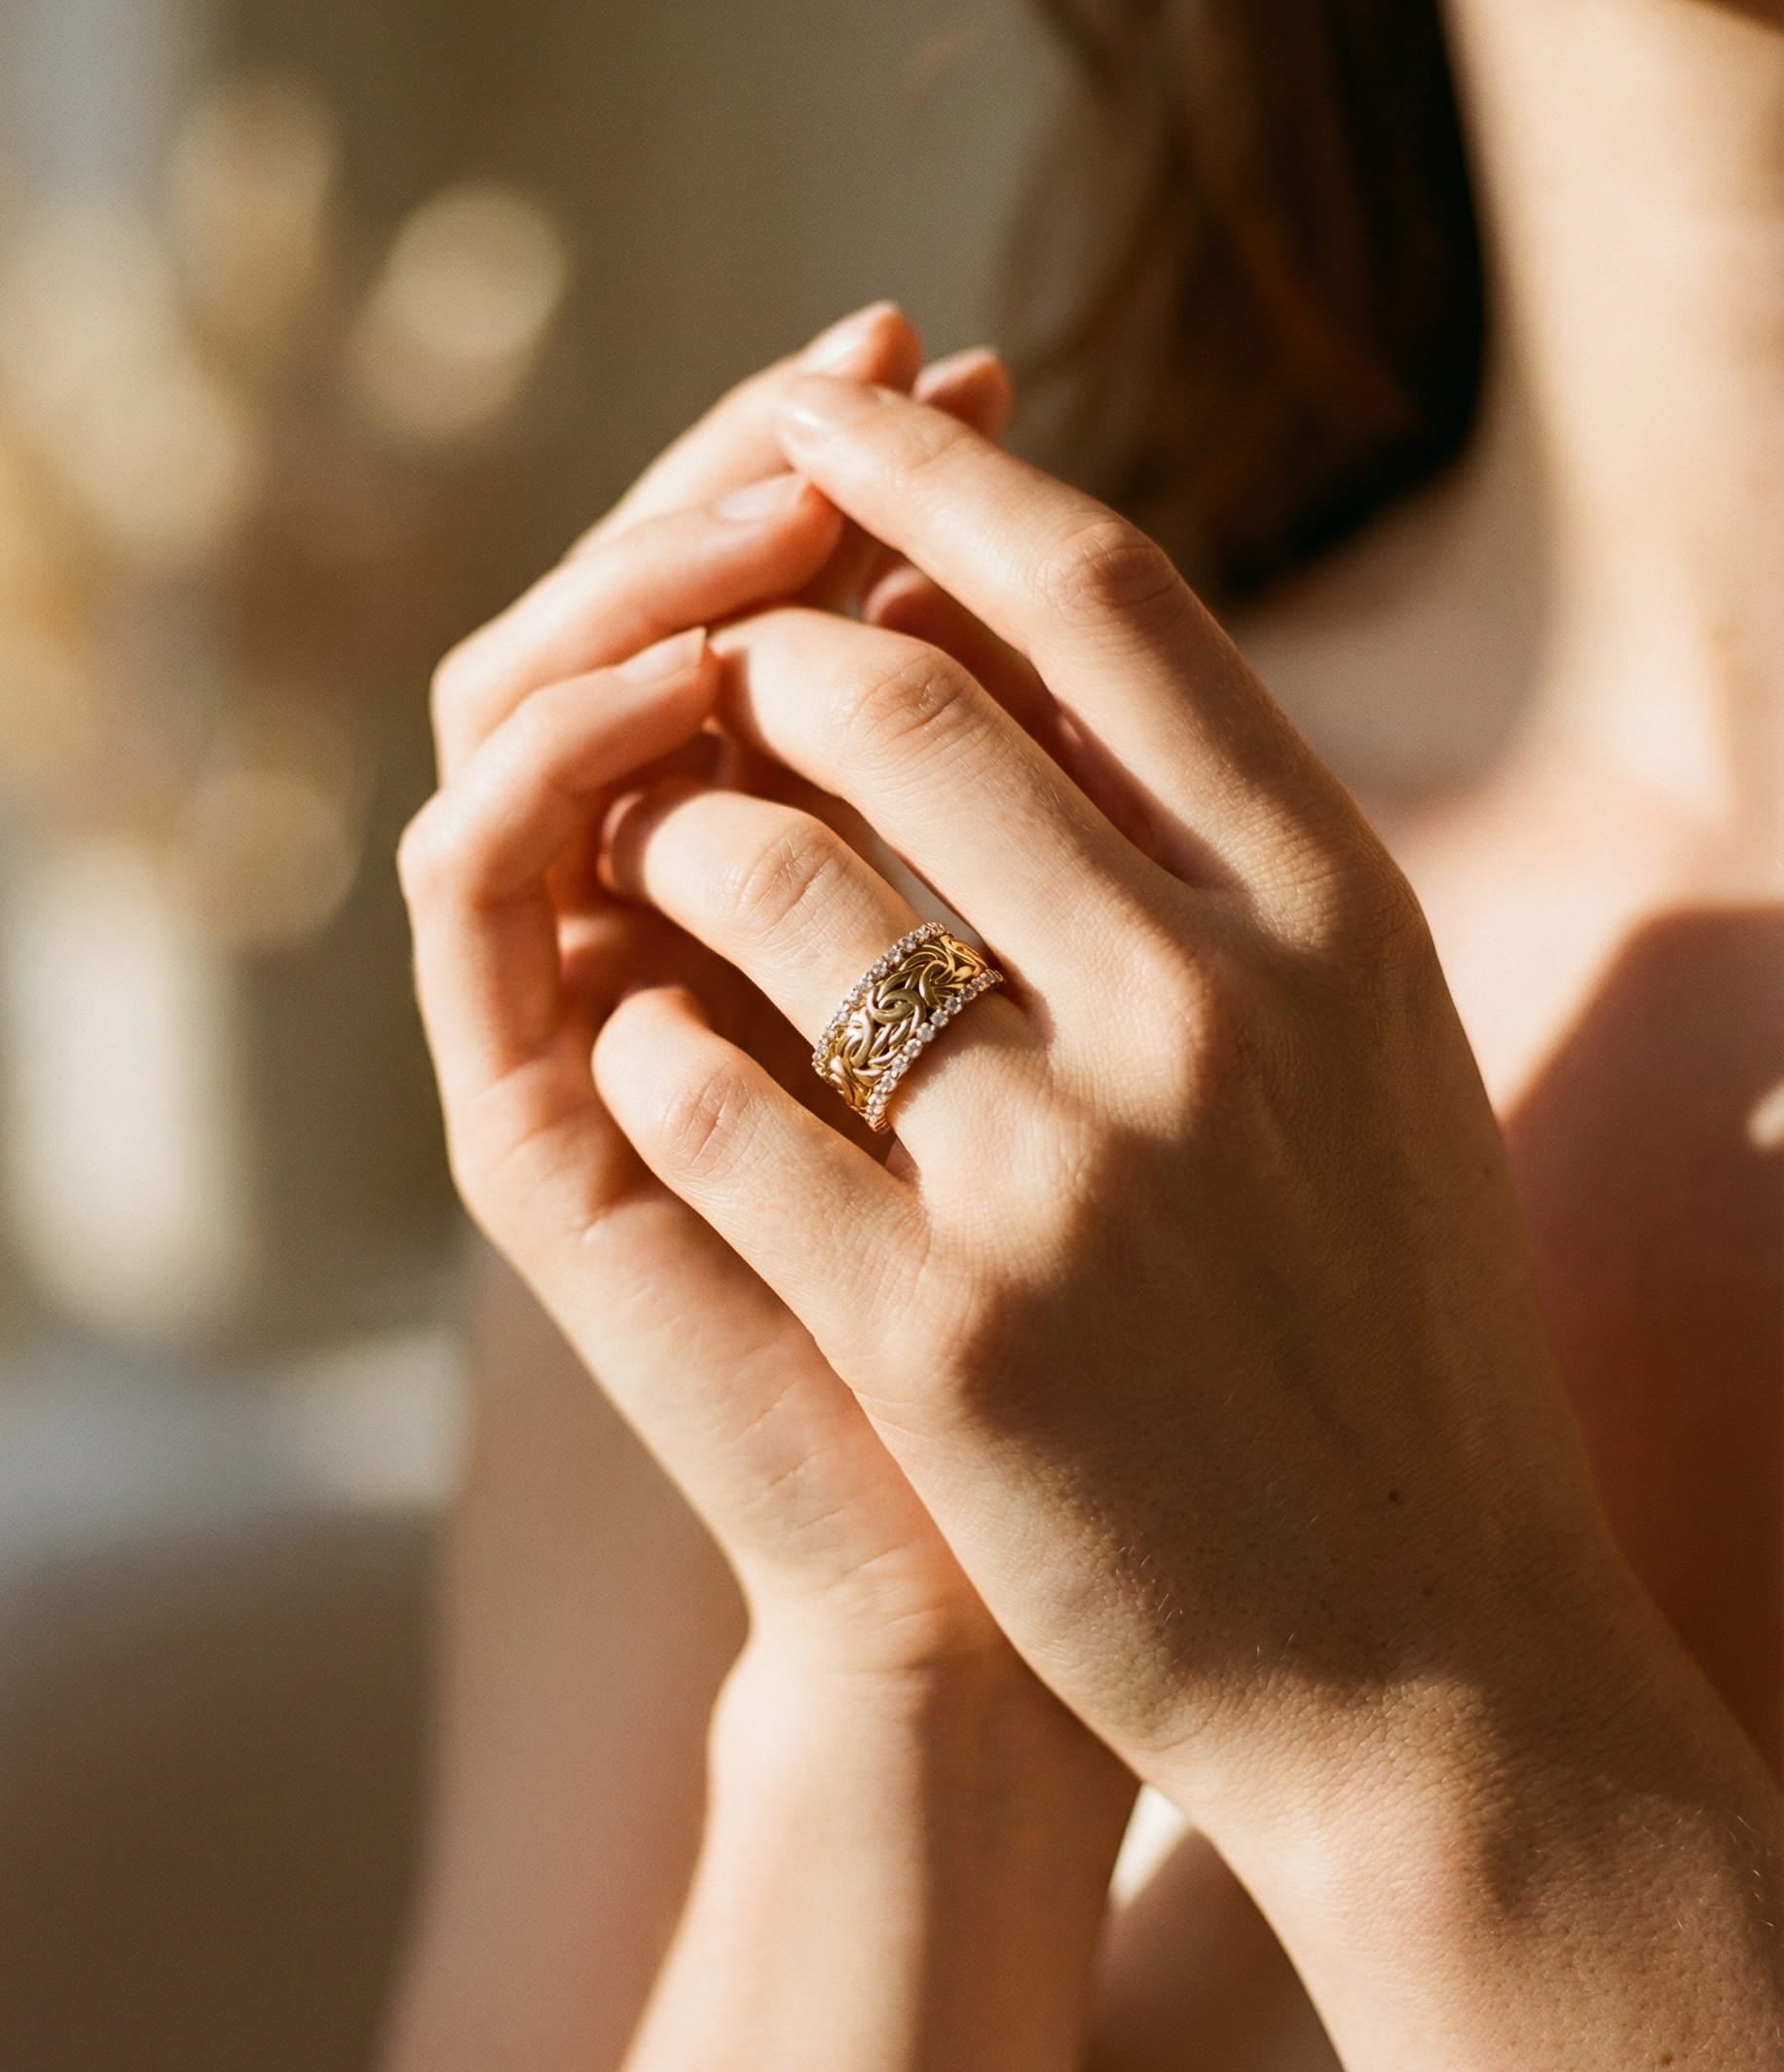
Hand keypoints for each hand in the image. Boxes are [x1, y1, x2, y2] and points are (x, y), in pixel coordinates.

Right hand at [403, 309, 1062, 1675]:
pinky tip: (698, 672)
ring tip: (784, 500)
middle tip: (868, 361)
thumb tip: (1056, 544)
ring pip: (526, 707)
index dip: (858, 466)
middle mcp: (661, 922)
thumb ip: (1044, 797)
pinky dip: (556, 743)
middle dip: (748, 472)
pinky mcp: (519, 1119)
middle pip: (635, 620)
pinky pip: (474, 874)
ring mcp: (578, 1011)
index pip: (768, 608)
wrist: (1031, 1571)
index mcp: (787, 879)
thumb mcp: (1099, 993)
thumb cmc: (1116, 1302)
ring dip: (640, 573)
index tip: (979, 356)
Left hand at [586, 369, 1652, 1833]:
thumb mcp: (1368, 1053)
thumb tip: (1041, 636)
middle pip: (899, 696)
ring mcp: (1068, 1169)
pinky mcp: (939, 1330)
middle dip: (762, 656)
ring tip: (662, 860)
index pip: (1108, 594)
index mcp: (1339, 906)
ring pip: (761, 870)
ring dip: (672, 835)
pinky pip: (699, 1089)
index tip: (828, 409)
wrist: (1424, 1662)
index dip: (938, 473)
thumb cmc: (1384, 1334)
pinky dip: (648, 1038)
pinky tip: (659, 1054)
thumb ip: (1227, 853)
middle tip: (709, 678)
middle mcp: (1216, 1005)